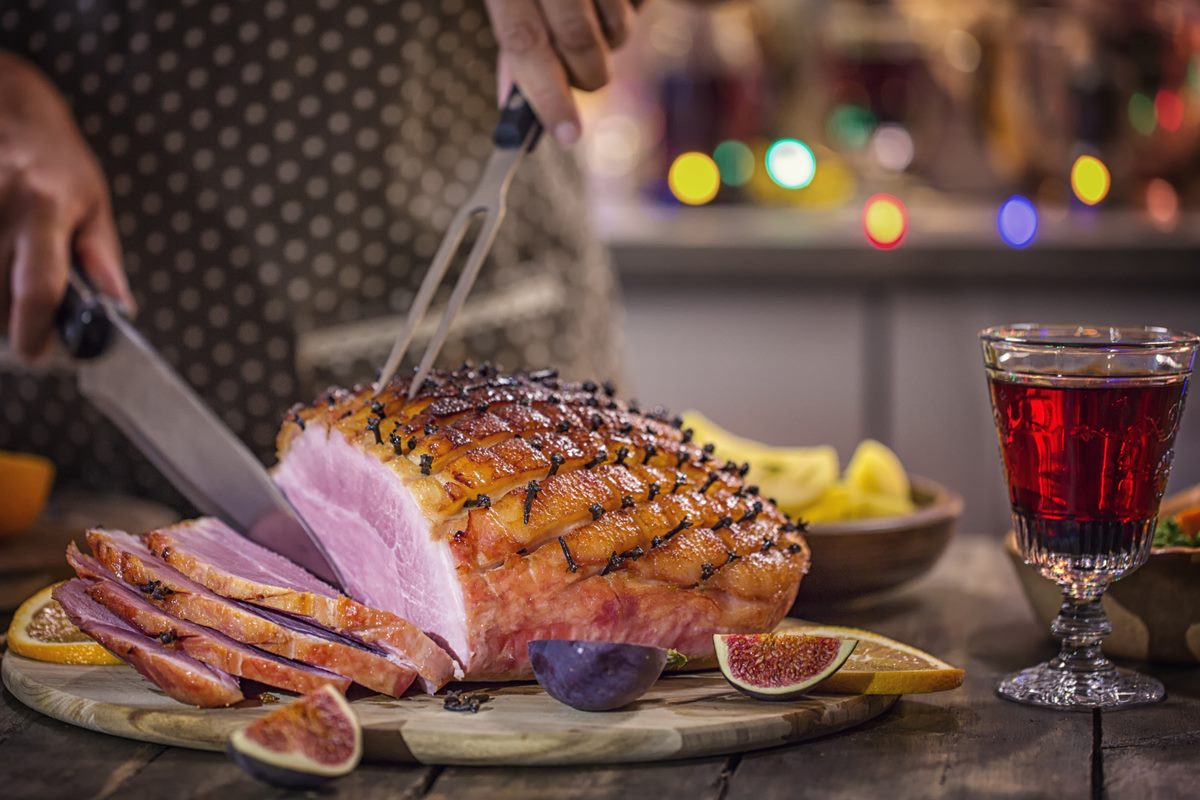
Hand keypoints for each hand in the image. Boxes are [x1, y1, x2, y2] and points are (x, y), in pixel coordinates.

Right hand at [0, 53, 131, 360]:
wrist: (4, 101)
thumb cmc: (52, 153)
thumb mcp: (93, 200)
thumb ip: (102, 259)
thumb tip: (119, 308)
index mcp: (44, 208)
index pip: (39, 286)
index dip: (35, 331)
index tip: (37, 351)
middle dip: (11, 324)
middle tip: (27, 323)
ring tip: (9, 287)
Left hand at [484, 0, 639, 144]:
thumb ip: (516, 36)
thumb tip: (510, 101)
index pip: (525, 43)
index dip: (547, 96)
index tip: (567, 133)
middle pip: (579, 43)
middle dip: (585, 76)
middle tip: (581, 75)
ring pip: (617, 31)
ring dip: (609, 46)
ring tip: (593, 23)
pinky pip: (639, 9)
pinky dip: (628, 16)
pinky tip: (609, 1)